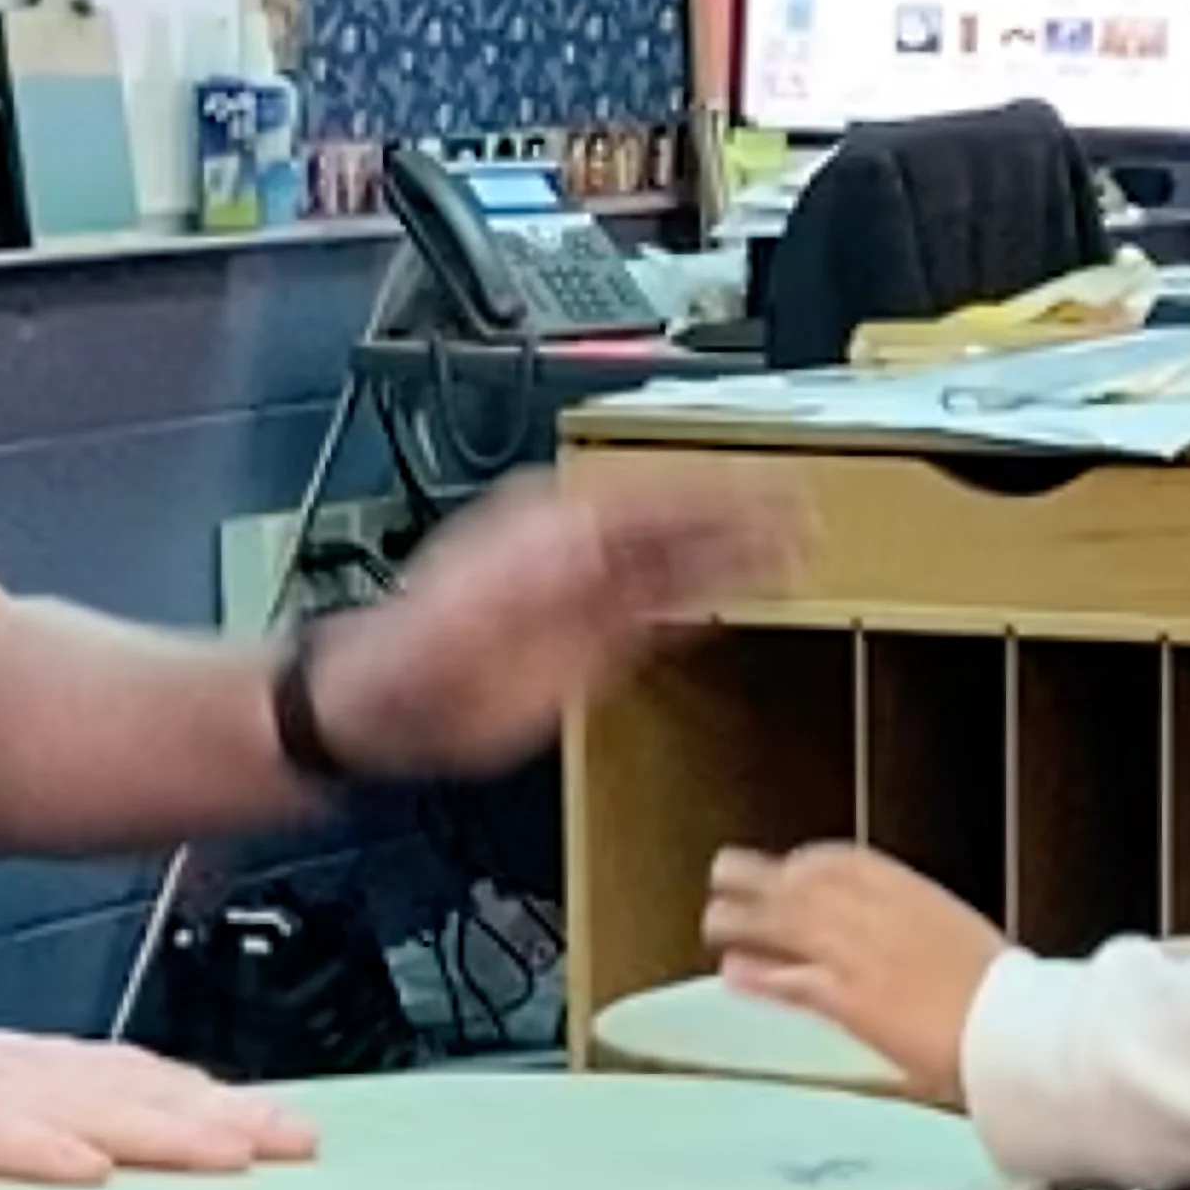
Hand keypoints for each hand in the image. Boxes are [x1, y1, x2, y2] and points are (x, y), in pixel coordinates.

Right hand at [0, 1017, 315, 1189]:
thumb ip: (40, 1131)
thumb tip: (108, 1165)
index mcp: (29, 1069)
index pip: (143, 1078)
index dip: (220, 1100)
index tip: (291, 1126)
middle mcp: (15, 1071)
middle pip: (138, 1090)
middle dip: (225, 1114)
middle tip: (301, 1141)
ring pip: (84, 1108)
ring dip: (164, 1128)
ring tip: (232, 1151)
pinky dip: (42, 1151)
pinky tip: (89, 1169)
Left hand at [309, 463, 801, 780]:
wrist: (385, 702)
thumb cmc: (422, 648)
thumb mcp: (498, 595)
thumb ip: (569, 561)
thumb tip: (619, 530)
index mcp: (559, 520)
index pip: (663, 493)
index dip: (724, 491)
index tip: (776, 487)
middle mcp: (579, 546)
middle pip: (682, 521)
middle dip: (744, 517)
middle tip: (805, 512)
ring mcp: (587, 591)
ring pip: (680, 562)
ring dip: (736, 556)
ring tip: (794, 548)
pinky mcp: (589, 639)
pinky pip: (660, 608)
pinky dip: (702, 601)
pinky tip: (734, 594)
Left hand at [704, 844, 1013, 1102]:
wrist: (1014, 1026)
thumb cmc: (1009, 997)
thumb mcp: (970, 945)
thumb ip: (934, 937)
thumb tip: (927, 945)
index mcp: (914, 894)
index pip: (845, 861)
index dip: (809, 861)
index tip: (790, 862)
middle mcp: (880, 915)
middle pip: (803, 884)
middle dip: (760, 876)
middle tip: (726, 871)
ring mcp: (861, 955)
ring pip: (785, 924)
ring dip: (744, 919)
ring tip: (714, 918)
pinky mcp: (848, 999)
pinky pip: (790, 981)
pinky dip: (759, 975)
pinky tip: (735, 971)